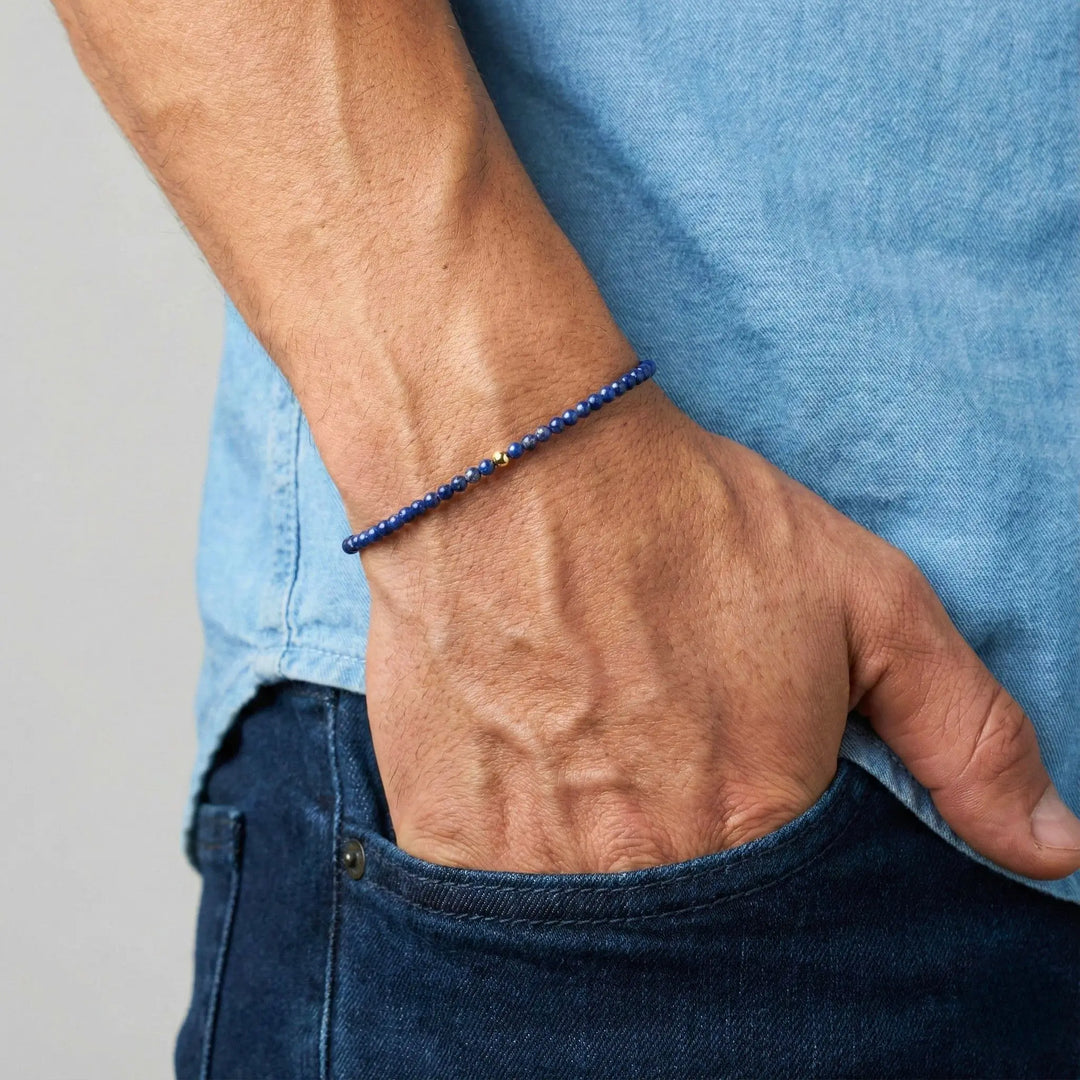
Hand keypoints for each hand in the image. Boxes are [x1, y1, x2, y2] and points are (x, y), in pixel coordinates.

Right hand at [356, 378, 1079, 877]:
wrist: (513, 468)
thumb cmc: (687, 523)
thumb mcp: (863, 601)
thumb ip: (967, 737)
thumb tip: (1054, 851)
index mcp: (753, 829)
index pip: (792, 935)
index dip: (771, 869)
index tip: (738, 810)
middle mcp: (639, 870)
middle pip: (685, 936)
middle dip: (683, 867)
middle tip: (655, 772)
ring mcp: (529, 864)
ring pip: (584, 928)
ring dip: (597, 868)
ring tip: (591, 771)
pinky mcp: (445, 836)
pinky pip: (494, 902)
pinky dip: (520, 860)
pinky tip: (528, 780)